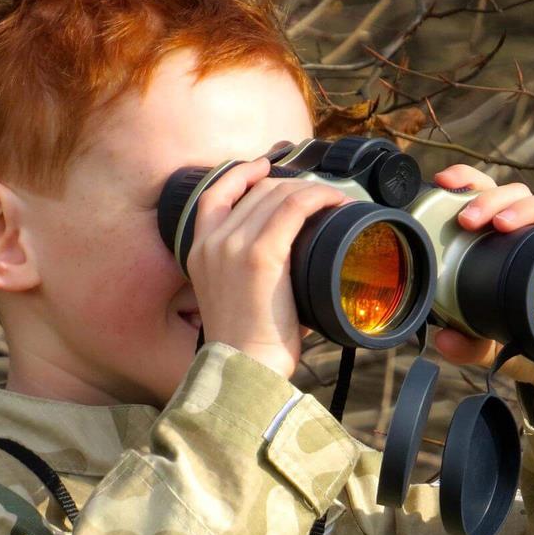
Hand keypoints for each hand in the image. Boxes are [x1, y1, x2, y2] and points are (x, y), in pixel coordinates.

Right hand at [186, 156, 352, 378]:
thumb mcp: (233, 297)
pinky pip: (294, 208)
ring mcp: (234, 245)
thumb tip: (293, 262)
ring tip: (334, 201)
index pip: (214, 193)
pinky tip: (335, 201)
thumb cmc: (247, 343)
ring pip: (278, 195)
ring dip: (312, 190)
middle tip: (320, 197)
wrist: (243, 367)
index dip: (242, 173)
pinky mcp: (261, 254)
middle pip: (257, 191)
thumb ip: (249, 271)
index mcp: (198, 250)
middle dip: (292, 186)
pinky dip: (319, 198)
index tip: (264, 167)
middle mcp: (212, 242)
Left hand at [429, 164, 533, 446]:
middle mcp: (531, 231)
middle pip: (515, 195)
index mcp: (499, 235)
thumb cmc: (515, 337)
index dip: (466, 180)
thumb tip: (443, 339)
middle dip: (490, 199)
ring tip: (505, 225)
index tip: (442, 180)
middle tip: (468, 221)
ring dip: (528, 208)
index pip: (485, 193)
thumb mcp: (483, 346)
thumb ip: (463, 345)